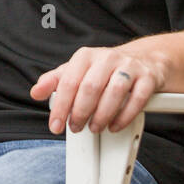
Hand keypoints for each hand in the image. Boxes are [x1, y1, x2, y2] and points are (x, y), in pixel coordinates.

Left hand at [29, 45, 169, 134]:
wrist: (143, 59)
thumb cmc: (105, 69)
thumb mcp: (77, 70)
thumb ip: (56, 81)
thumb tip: (36, 92)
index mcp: (86, 56)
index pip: (69, 81)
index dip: (61, 106)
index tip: (55, 125)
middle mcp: (107, 58)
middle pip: (90, 87)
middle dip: (80, 112)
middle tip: (76, 127)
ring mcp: (129, 67)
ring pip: (114, 92)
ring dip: (102, 115)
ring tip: (95, 127)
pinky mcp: (147, 78)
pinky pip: (137, 98)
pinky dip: (124, 116)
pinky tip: (115, 125)